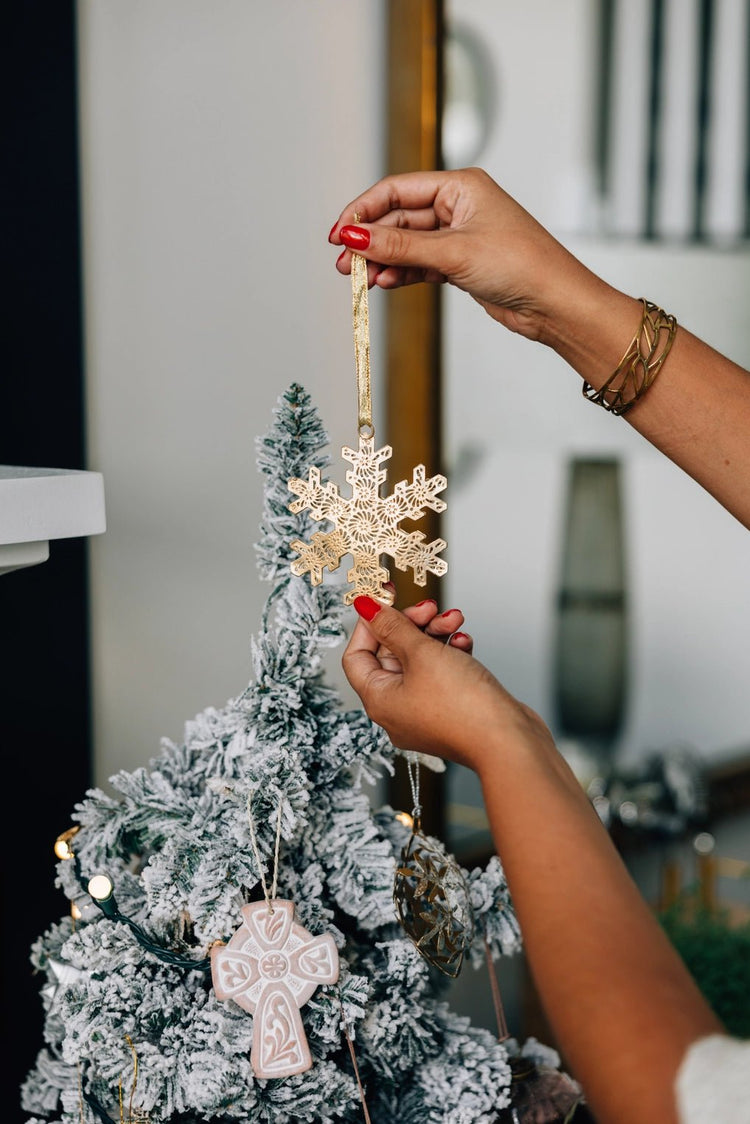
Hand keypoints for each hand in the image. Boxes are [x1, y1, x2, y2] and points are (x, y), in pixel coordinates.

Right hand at [328, 167, 602, 343]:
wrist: (555, 303)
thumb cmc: (521, 265)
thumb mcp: (452, 252)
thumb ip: (400, 245)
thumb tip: (355, 235)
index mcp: (460, 186)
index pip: (397, 189)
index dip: (363, 210)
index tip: (339, 233)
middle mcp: (458, 206)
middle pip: (398, 218)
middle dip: (370, 241)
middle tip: (344, 264)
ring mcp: (459, 237)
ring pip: (407, 244)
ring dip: (383, 261)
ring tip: (361, 280)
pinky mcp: (460, 264)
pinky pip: (419, 264)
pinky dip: (401, 274)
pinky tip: (384, 284)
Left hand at [342, 595, 553, 772]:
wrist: (509, 741)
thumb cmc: (463, 706)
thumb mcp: (422, 653)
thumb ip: (392, 626)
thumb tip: (366, 608)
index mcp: (379, 700)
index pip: (357, 655)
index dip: (369, 625)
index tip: (384, 599)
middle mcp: (397, 709)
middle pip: (392, 654)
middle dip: (413, 625)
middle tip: (430, 607)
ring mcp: (425, 711)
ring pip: (421, 661)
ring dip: (436, 634)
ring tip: (455, 620)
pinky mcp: (451, 709)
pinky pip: (442, 674)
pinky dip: (451, 654)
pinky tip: (464, 642)